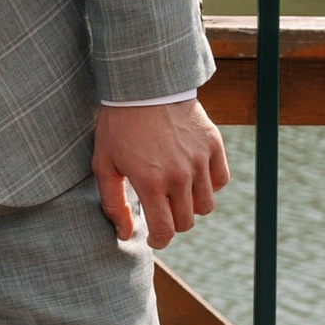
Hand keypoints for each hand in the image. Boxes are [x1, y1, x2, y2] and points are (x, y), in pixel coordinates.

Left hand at [94, 95, 228, 247]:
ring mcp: (199, 159)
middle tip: (161, 211)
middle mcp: (179, 174)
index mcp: (150, 182)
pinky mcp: (213, 144)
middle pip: (187, 222)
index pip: (166, 231)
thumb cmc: (117, 125)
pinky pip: (220, 180)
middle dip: (173, 223)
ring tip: (176, 193)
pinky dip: (209, 185)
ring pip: (206, 205)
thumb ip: (113, 203)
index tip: (155, 238)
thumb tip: (125, 234)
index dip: (159, 241)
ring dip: (191, 206)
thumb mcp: (104, 163)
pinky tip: (192, 177)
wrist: (143, 84)